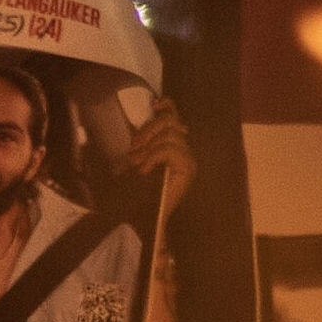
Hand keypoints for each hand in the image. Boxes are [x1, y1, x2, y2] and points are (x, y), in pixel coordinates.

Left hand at [127, 95, 192, 222]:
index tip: (155, 102)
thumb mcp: (140, 162)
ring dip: (148, 147)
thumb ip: (145, 143)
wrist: (150, 219)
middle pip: (170, 123)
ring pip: (168, 136)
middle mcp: (186, 151)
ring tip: (136, 162)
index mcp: (176, 147)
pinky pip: (168, 150)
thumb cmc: (143, 193)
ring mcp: (189, 160)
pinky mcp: (188, 168)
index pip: (175, 118)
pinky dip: (152, 157)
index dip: (167, 107)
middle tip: (133, 149)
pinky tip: (144, 170)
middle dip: (148, 131)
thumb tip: (145, 125)